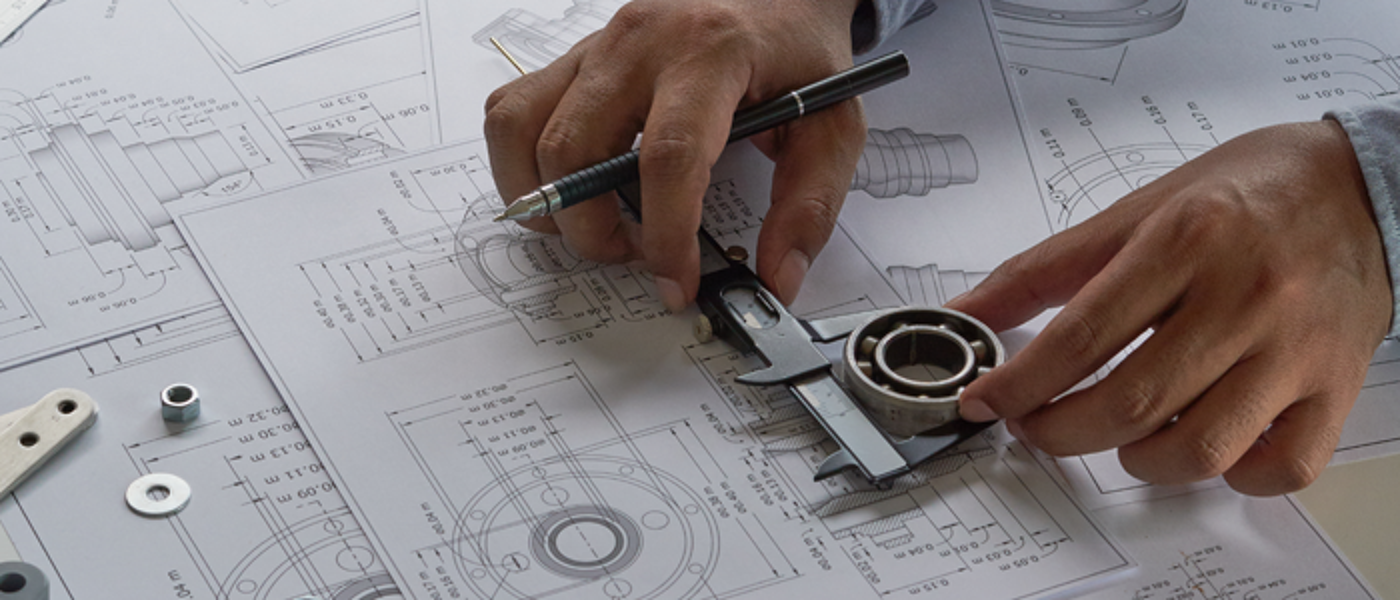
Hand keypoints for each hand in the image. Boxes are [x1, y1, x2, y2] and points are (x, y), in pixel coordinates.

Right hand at [484, 0, 867, 310]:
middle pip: (576, 150)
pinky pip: (511, 110)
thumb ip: (810, 204)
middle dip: (594, 231)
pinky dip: (520, 163)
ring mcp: (596, 45)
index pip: (668, 155)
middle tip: (636, 256)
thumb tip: (777, 278)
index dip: (665, 233)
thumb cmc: (797, 49)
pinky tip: (566, 188)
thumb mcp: (832, 121)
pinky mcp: (573, 55)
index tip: (677, 280)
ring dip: (545, 203)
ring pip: (523, 131)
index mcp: (710, 53)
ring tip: (594, 228)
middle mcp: (639, 42)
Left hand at [946, 120, 1391, 494]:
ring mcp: (1296, 349)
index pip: (1081, 336)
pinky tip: (1200, 443)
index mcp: (1186, 241)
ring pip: (1200, 448)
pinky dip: (1231, 475)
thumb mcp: (1136, 210)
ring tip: (1118, 433)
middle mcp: (1245, 296)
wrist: (1362, 184)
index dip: (1019, 382)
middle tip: (1035, 424)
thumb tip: (971, 311)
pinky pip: (1280, 468)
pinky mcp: (1336, 387)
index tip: (985, 401)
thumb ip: (1046, 268)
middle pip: (1131, 403)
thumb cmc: (1245, 194)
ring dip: (1137, 459)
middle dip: (1060, 431)